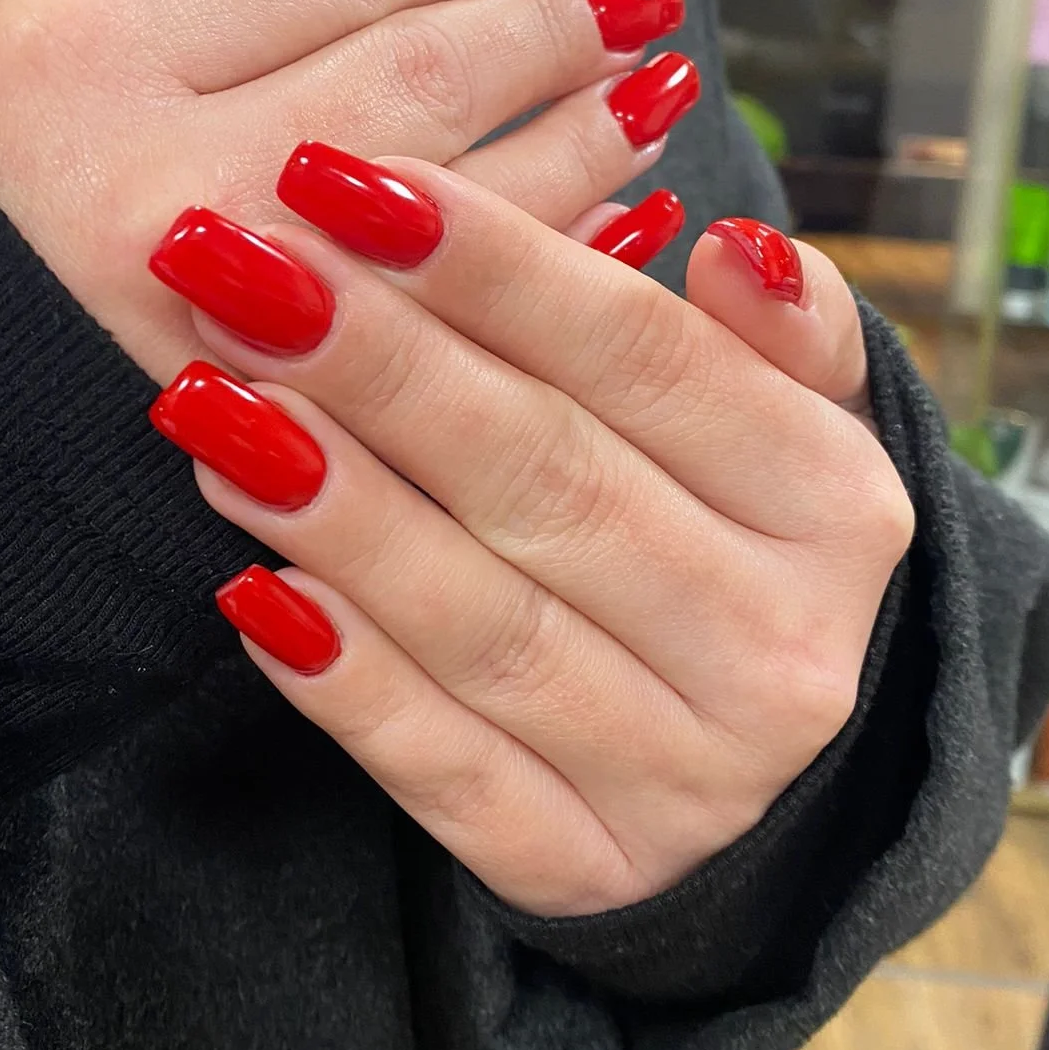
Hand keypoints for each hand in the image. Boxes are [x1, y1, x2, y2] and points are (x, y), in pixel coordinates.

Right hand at [0, 0, 693, 385]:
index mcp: (76, 48)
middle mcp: (153, 180)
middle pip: (407, 82)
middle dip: (543, 31)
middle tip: (639, 1)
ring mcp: (208, 324)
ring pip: (446, 213)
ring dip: (577, 147)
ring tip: (654, 95)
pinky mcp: (248, 433)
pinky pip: (437, 346)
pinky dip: (533, 281)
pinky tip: (612, 235)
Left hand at [147, 154, 914, 917]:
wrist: (772, 782)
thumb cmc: (742, 548)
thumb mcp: (802, 430)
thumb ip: (785, 333)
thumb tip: (735, 248)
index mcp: (839, 510)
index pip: (648, 362)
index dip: (493, 266)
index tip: (347, 180)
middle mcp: (780, 649)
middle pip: (551, 479)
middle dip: (378, 363)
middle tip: (237, 265)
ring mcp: (687, 779)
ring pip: (485, 625)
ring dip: (336, 509)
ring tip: (209, 402)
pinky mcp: (585, 869)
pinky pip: (448, 774)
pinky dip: (347, 683)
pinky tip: (250, 590)